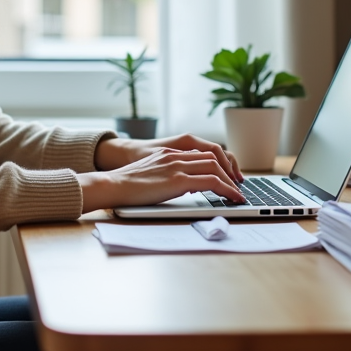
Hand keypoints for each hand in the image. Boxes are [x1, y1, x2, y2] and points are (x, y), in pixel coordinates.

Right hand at [95, 133, 242, 182]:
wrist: (113, 185)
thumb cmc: (125, 184)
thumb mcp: (149, 172)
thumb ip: (165, 172)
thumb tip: (180, 185)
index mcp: (168, 152)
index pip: (201, 153)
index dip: (217, 164)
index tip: (225, 176)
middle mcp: (175, 155)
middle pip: (212, 157)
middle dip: (228, 171)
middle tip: (236, 185)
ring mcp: (177, 166)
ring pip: (216, 168)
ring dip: (231, 182)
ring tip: (237, 194)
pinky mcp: (178, 180)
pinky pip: (212, 182)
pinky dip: (227, 190)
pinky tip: (233, 198)